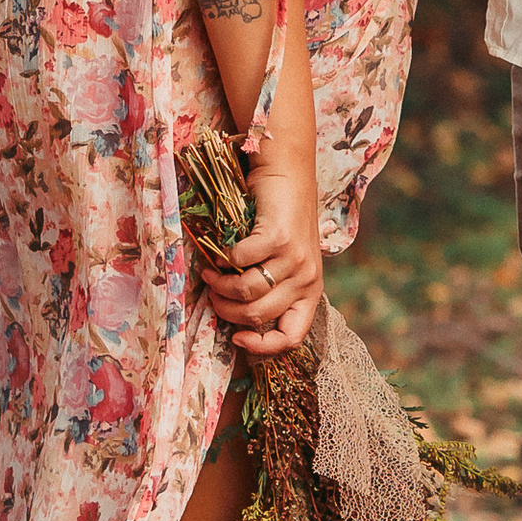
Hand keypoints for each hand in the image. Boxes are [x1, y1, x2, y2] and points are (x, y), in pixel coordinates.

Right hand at [195, 151, 324, 359]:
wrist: (288, 172)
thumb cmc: (283, 219)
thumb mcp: (287, 261)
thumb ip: (272, 289)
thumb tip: (237, 318)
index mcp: (311, 291)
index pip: (292, 337)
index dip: (263, 347)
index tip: (237, 337)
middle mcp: (307, 278)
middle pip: (257, 315)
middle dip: (226, 309)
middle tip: (213, 294)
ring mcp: (295, 258)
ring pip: (246, 292)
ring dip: (220, 286)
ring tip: (210, 273)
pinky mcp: (279, 237)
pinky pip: (240, 261)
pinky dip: (222, 260)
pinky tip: (217, 253)